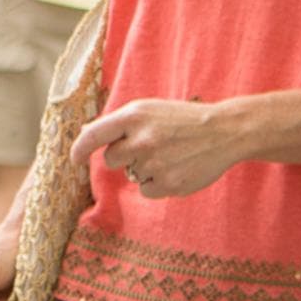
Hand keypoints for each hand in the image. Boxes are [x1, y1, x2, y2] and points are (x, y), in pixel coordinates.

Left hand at [72, 96, 249, 201]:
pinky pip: (147, 190)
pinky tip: (176, 168)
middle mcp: (141, 139)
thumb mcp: (150, 110)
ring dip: (145, 169)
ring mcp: (154, 163)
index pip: (94, 135)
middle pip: (111, 160)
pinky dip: (158, 183)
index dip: (80, 150)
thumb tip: (84, 135)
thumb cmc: (182, 119)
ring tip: (170, 154)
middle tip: (149, 147)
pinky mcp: (168, 183)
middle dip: (124, 157)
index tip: (76, 160)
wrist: (224, 131)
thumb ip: (119, 123)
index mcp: (134, 115)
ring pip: (131, 176)